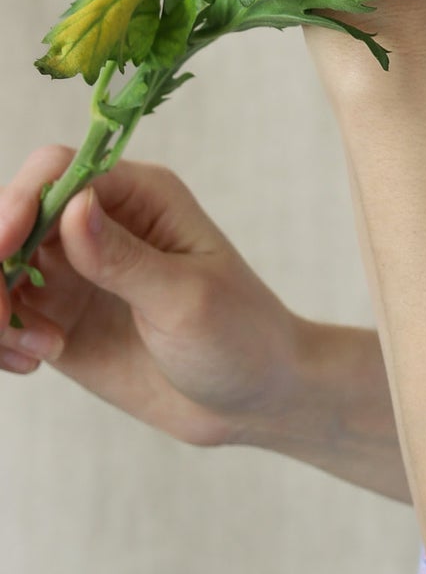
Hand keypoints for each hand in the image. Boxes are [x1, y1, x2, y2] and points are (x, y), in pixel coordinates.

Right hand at [0, 143, 307, 448]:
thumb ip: (124, 258)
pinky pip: (4, 312)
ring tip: (36, 352)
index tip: (4, 250)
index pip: (56, 172)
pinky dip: (1, 337)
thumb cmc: (240, 337)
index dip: (19, 204)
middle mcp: (99, 224)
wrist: (252, 401)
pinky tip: (35, 362)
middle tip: (1, 318)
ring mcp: (74, 271)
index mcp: (140, 197)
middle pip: (13, 215)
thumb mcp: (187, 300)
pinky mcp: (59, 316)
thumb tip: (74, 206)